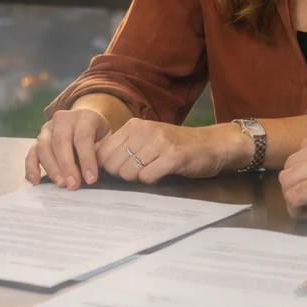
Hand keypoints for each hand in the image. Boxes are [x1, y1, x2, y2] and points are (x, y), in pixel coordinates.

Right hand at [25, 108, 110, 189]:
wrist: (86, 121)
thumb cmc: (98, 134)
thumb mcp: (107, 139)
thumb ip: (101, 153)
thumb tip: (93, 174)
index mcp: (84, 117)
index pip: (83, 138)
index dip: (87, 159)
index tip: (91, 179)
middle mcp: (63, 119)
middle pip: (61, 142)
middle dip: (67, 166)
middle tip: (74, 185)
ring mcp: (48, 128)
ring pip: (44, 147)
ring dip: (51, 168)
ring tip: (61, 184)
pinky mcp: (38, 139)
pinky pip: (31, 153)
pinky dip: (31, 168)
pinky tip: (36, 181)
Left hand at [94, 118, 252, 184]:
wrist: (211, 145)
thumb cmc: (176, 146)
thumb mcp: (147, 139)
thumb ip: (123, 147)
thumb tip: (95, 162)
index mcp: (134, 126)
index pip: (102, 151)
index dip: (107, 167)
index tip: (118, 172)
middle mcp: (144, 131)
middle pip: (112, 164)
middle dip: (122, 175)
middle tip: (139, 172)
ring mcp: (158, 142)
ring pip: (128, 172)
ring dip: (138, 178)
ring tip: (152, 170)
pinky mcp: (172, 157)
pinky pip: (147, 177)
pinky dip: (152, 180)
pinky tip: (162, 173)